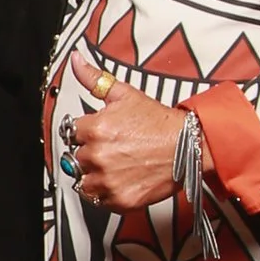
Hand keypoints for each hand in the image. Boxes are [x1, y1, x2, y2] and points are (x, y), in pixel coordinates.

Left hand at [61, 76, 190, 210]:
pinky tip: (121, 178)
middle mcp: (98, 156)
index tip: (99, 133)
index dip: (85, 132)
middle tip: (113, 148)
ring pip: (84, 181)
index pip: (70, 134)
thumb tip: (75, 60)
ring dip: (94, 175)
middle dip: (90, 153)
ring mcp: (108, 180)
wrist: (188, 146)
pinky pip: (99, 199)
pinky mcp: (120, 200)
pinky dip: (107, 192)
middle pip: (76, 158)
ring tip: (116, 165)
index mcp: (95, 129)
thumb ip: (94, 79)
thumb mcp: (125, 94)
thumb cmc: (159, 123)